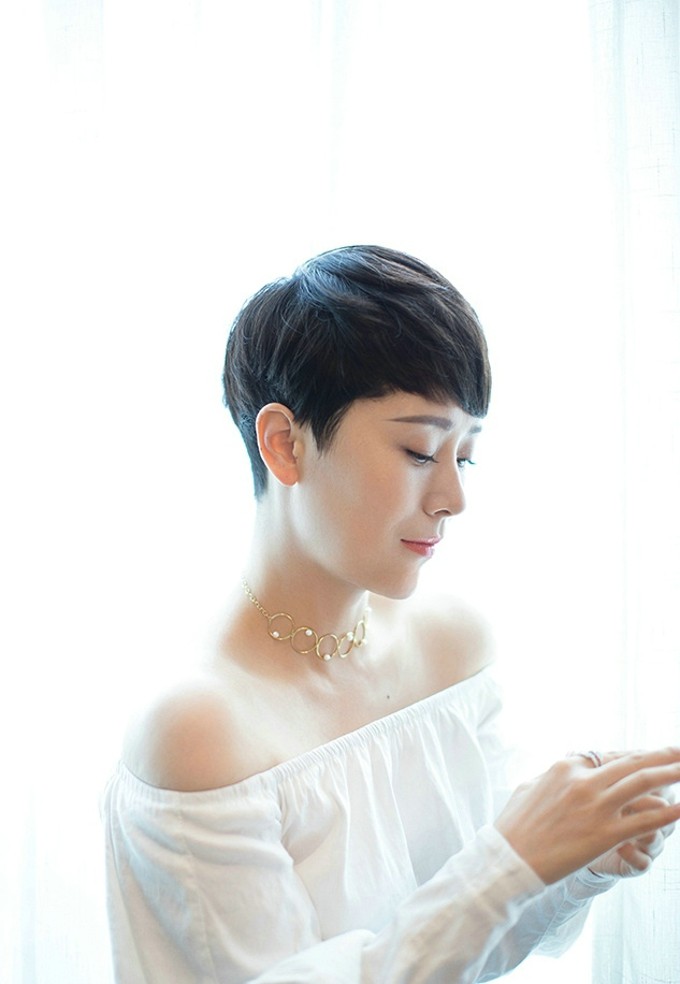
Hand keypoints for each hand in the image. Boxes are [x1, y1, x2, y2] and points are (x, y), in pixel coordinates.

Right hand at [494, 747, 679, 884]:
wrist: (508, 859)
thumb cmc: (514, 827)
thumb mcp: (528, 788)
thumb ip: (551, 778)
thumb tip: (562, 773)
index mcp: (564, 767)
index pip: (607, 756)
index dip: (633, 756)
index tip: (649, 757)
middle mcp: (583, 780)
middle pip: (631, 762)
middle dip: (661, 755)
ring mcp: (595, 806)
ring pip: (642, 782)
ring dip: (671, 773)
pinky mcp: (605, 834)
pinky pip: (644, 820)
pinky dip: (667, 813)